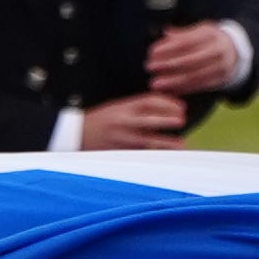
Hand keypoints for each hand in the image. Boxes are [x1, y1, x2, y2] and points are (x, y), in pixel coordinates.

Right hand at [77, 90, 193, 151]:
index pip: (150, 101)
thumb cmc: (98, 121)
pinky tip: (165, 158)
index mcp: (123, 106)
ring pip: (148, 140)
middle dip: (168, 119)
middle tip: (182, 120)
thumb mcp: (117, 107)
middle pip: (150, 119)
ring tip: (181, 145)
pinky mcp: (119, 152)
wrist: (75, 134)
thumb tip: (164, 110)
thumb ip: (137, 108)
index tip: (181, 107)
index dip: (168, 103)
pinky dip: (155, 155)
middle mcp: (123, 120)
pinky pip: (141, 154)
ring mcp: (122, 138)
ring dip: (167, 143)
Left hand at [145, 22, 250, 98]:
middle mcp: (217, 51)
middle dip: (167, 65)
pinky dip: (182, 89)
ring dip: (172, 81)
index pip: (186, 42)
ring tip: (156, 83)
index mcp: (210, 35)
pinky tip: (168, 90)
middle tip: (149, 67)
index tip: (151, 52)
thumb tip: (164, 33)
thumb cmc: (210, 38)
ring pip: (194, 76)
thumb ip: (182, 33)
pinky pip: (199, 86)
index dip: (168, 48)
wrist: (235, 50)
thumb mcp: (200, 29)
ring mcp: (220, 67)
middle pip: (189, 60)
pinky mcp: (219, 80)